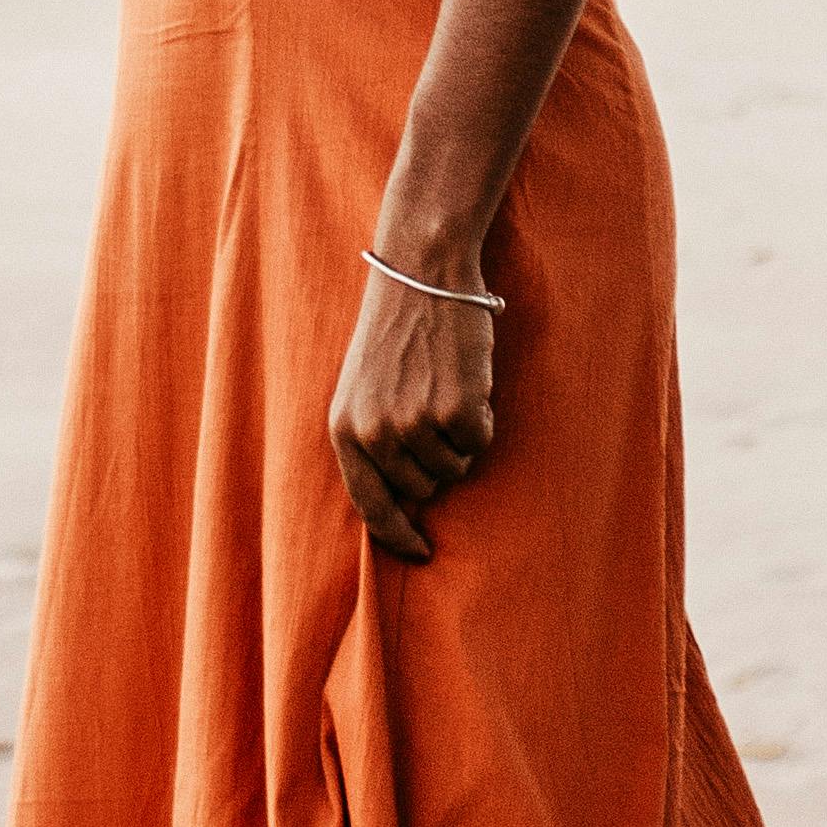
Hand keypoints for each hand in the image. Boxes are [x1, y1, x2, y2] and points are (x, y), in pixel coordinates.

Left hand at [327, 262, 496, 564]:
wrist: (422, 275)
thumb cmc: (396, 333)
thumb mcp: (362, 390)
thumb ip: (372, 442)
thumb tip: (405, 502)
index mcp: (344, 429)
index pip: (370, 506)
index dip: (397, 535)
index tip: (421, 551)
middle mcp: (374, 433)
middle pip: (423, 488)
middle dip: (437, 461)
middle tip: (436, 411)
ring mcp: (414, 423)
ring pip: (455, 466)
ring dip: (460, 438)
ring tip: (447, 389)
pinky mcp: (454, 409)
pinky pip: (480, 439)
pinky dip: (482, 417)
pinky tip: (467, 381)